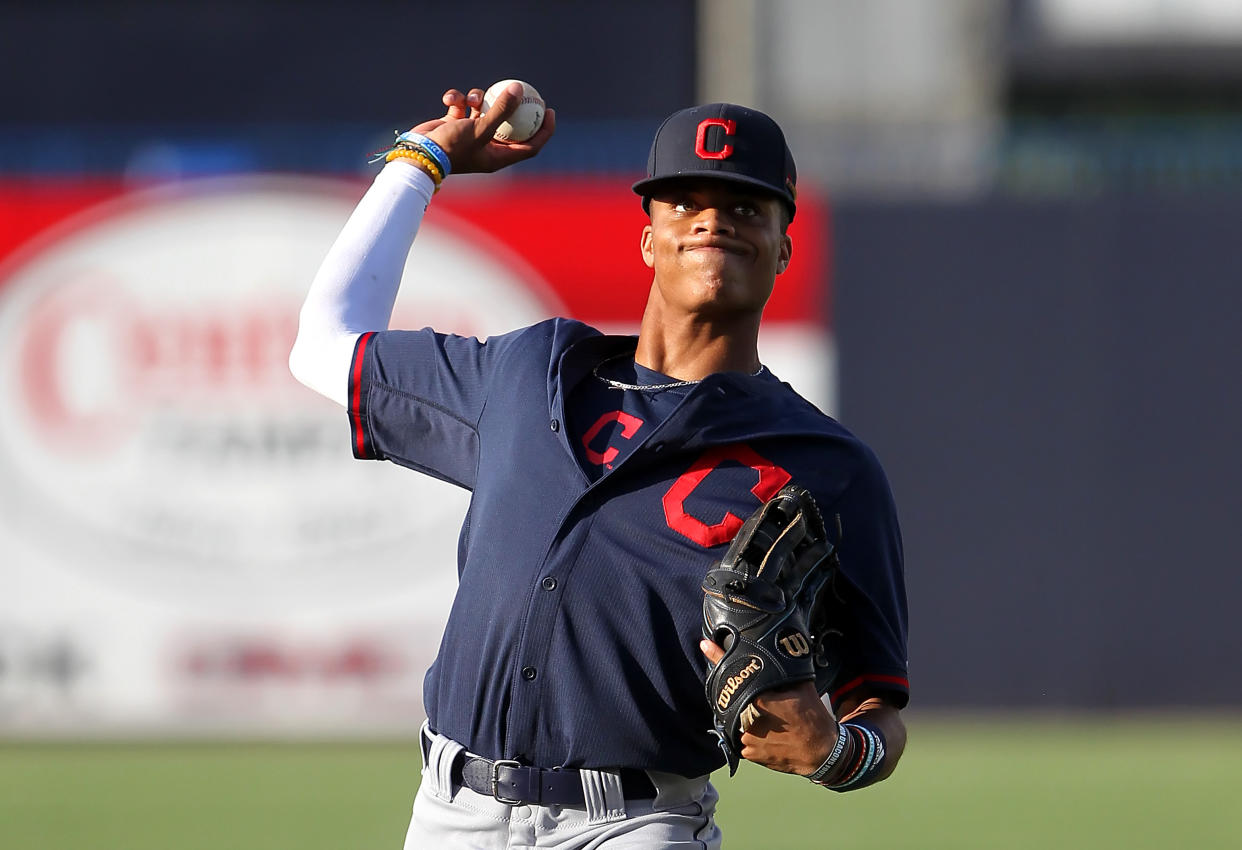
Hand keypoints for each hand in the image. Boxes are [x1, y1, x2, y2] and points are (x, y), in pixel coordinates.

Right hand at [406, 84, 555, 175]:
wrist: (418, 153)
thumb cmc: (452, 147)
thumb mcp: (480, 128)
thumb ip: (502, 109)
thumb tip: (519, 89)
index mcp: (498, 157)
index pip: (530, 145)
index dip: (543, 130)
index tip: (548, 110)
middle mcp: (486, 147)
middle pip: (510, 125)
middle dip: (515, 107)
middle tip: (525, 89)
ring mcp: (470, 135)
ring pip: (483, 109)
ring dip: (478, 98)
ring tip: (472, 98)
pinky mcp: (454, 124)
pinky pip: (462, 105)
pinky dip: (457, 98)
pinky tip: (450, 98)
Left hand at [700, 638, 836, 775]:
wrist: (822, 753)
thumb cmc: (814, 719)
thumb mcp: (804, 688)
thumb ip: (786, 670)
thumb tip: (778, 648)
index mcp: (762, 701)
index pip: (735, 677)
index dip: (719, 660)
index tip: (706, 646)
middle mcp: (750, 721)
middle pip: (731, 697)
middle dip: (734, 690)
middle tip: (752, 692)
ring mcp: (748, 739)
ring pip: (734, 717)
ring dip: (742, 712)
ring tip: (763, 714)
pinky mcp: (749, 754)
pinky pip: (739, 736)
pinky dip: (746, 729)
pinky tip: (763, 728)